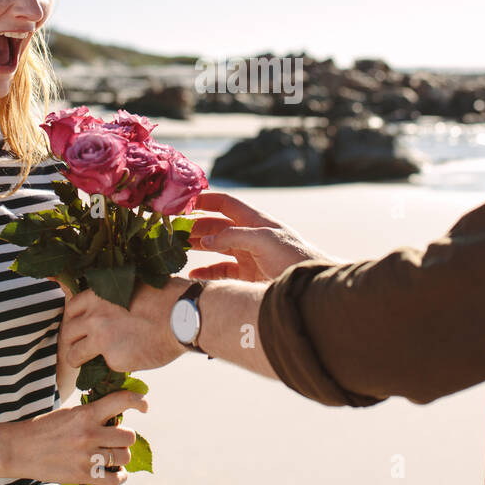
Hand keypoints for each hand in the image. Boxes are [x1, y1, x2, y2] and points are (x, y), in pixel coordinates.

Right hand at [6, 389, 146, 484]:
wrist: (19, 449)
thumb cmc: (44, 429)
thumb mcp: (69, 413)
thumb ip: (91, 412)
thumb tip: (115, 412)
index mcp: (86, 413)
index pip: (122, 401)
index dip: (138, 400)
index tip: (143, 405)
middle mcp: (89, 434)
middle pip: (128, 436)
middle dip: (126, 437)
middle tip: (116, 438)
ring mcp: (86, 456)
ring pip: (124, 456)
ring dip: (122, 456)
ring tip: (114, 456)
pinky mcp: (82, 475)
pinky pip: (114, 479)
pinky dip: (120, 477)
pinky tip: (116, 473)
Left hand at [59, 275, 189, 373]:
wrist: (184, 316)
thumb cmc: (167, 297)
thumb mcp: (133, 286)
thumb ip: (115, 297)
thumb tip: (112, 307)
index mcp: (98, 295)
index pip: (71, 309)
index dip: (76, 319)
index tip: (83, 326)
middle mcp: (93, 317)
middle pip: (68, 333)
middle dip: (73, 341)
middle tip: (81, 347)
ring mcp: (101, 340)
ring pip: (74, 356)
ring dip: (80, 359)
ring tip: (89, 363)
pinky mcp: (113, 360)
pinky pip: (104, 366)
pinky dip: (113, 365)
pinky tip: (127, 360)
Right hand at [187, 191, 336, 281]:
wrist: (310, 285)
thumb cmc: (294, 256)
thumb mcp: (265, 240)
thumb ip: (234, 236)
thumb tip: (206, 239)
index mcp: (254, 220)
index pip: (225, 203)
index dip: (205, 200)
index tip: (183, 201)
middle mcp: (249, 235)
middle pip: (216, 225)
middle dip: (195, 226)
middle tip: (173, 231)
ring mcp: (248, 255)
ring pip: (216, 247)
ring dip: (198, 247)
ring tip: (177, 250)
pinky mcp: (247, 275)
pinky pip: (221, 270)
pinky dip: (206, 272)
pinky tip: (193, 276)